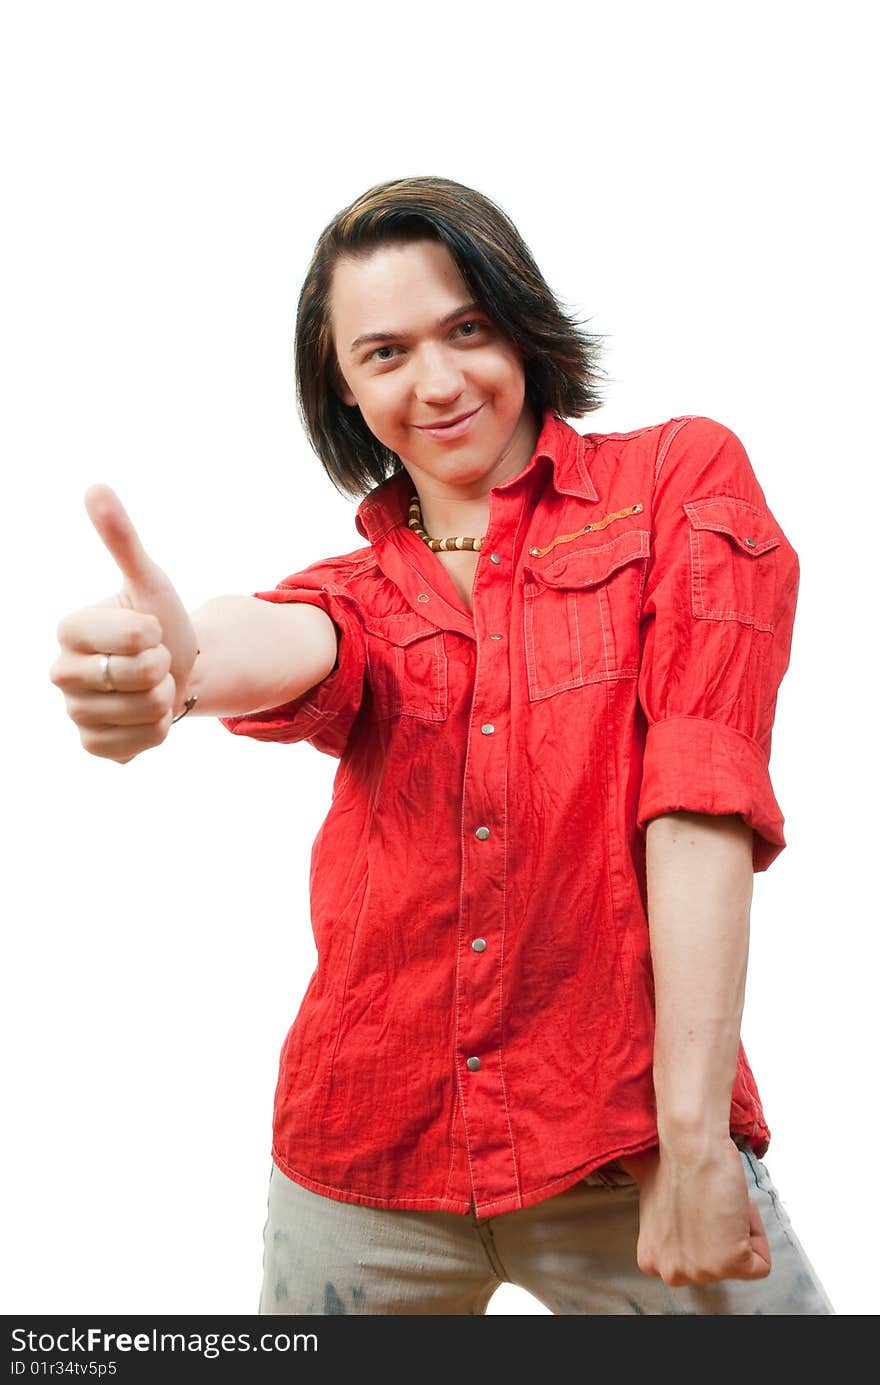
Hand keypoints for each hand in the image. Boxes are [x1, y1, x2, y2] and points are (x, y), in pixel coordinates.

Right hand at [49, 484, 199, 762]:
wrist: (175, 670)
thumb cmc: (157, 620)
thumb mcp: (147, 579)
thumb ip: (121, 539)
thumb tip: (95, 488)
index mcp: (69, 629)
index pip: (131, 636)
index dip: (154, 633)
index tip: (148, 629)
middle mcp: (61, 673)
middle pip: (139, 677)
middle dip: (162, 667)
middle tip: (153, 661)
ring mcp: (76, 713)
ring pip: (145, 711)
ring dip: (163, 699)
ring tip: (151, 687)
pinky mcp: (94, 746)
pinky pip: (141, 744)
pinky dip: (159, 731)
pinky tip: (148, 715)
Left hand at [618, 1138, 771, 1286]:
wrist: (690, 1146)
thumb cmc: (673, 1162)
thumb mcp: (651, 1201)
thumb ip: (657, 1224)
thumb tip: (650, 1205)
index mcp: (651, 1260)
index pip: (694, 1260)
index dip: (703, 1229)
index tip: (696, 1203)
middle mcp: (671, 1273)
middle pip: (716, 1265)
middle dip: (721, 1233)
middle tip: (711, 1200)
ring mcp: (700, 1272)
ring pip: (740, 1262)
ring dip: (739, 1229)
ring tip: (720, 1200)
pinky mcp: (728, 1264)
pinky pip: (760, 1265)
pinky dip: (757, 1234)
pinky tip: (735, 1207)